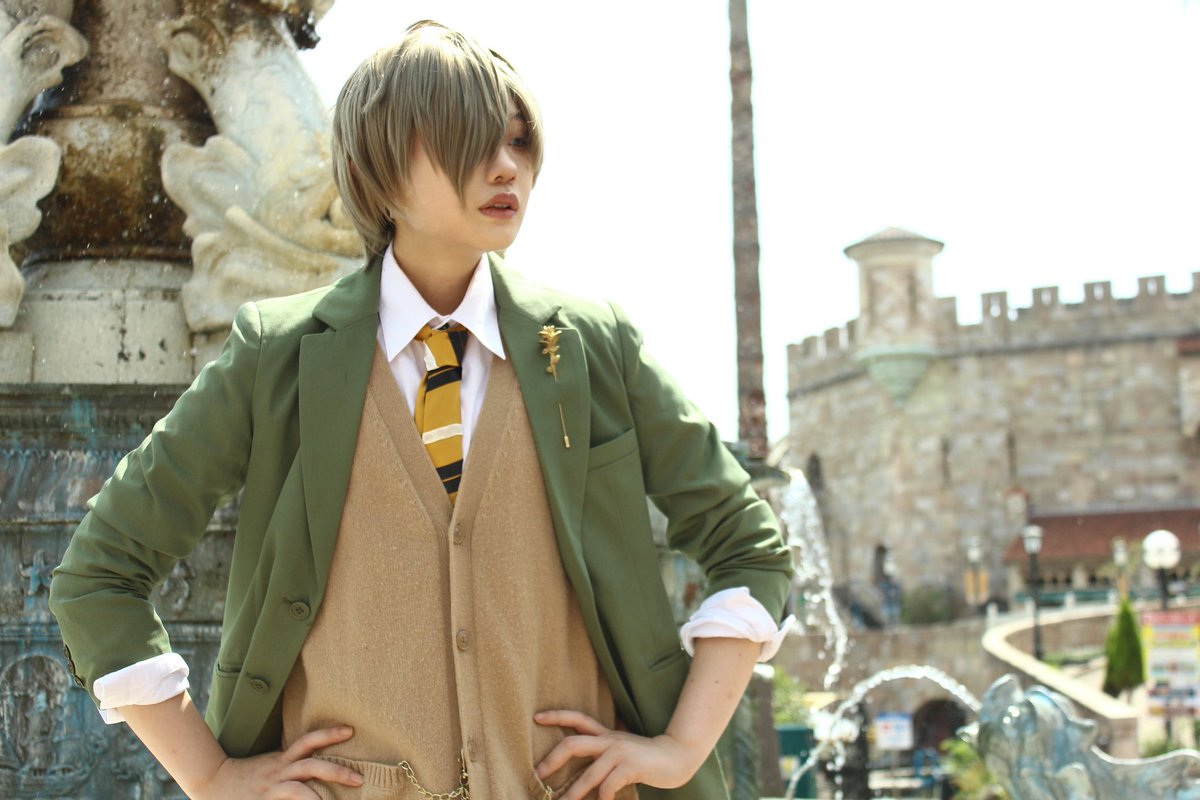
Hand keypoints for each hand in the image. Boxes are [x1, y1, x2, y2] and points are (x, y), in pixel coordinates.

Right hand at [191, 726, 362, 799]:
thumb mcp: (272, 763)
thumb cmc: (249, 774)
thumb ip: (293, 760)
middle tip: (359, 779)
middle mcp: (280, 771)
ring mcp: (273, 789)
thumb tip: (322, 760)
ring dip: (319, 798)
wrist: (213, 782)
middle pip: (312, 766)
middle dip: (337, 772)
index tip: (350, 730)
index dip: (329, 734)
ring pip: (300, 790)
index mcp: (283, 759)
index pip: (308, 741)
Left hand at [534, 710, 704, 799]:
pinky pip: (608, 786)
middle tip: (539, 774)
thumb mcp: (621, 750)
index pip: (577, 719)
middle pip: (573, 744)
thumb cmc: (645, 758)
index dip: (556, 716)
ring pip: (589, 774)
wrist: (676, 756)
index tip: (536, 718)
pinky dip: (602, 798)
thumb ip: (602, 754)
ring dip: (573, 793)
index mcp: (605, 734)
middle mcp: (610, 740)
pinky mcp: (631, 766)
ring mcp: (620, 752)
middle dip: (552, 760)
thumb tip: (579, 773)